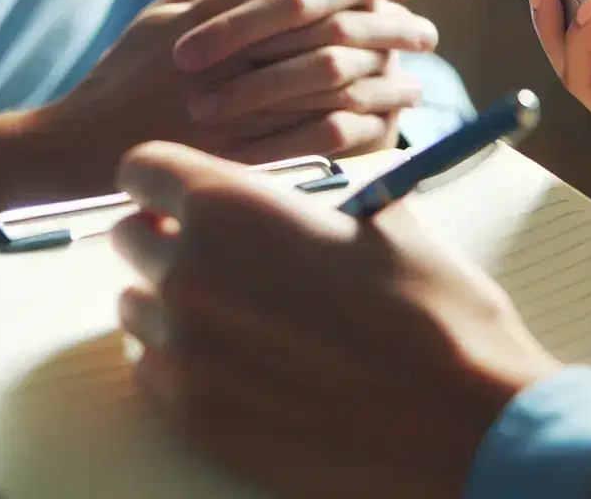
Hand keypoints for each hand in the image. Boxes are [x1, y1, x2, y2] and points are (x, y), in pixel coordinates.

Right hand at [0, 0, 418, 225]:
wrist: (70, 155)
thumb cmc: (118, 83)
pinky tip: (387, 123)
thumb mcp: (157, 16)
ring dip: (380, 72)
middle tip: (424, 25)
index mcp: (206, 12)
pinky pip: (312, 138)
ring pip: (325, 78)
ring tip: (417, 74)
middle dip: (382, 19)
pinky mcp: (235, 159)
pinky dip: (357, 126)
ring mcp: (228, 107)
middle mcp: (221, 53)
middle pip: (321, 22)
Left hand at [109, 143, 559, 498]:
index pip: (142, 170)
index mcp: (230, 207)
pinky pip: (152, 372)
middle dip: (166, 239)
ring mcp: (185, 350)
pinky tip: (242, 365)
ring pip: (136, 308)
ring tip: (240, 317)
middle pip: (128, 238)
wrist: (462, 420)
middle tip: (222, 257)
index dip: (164, 180)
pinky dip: (183, 364)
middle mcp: (189, 271)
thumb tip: (285, 198)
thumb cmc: (434, 312)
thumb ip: (305, 200)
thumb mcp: (380, 218)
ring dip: (172, 304)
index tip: (179, 194)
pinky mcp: (193, 416)